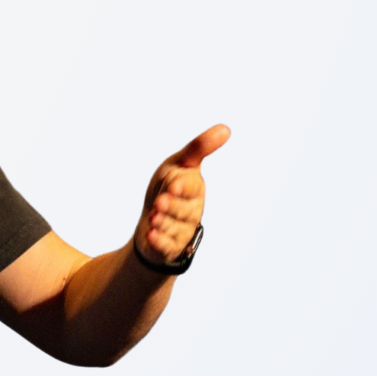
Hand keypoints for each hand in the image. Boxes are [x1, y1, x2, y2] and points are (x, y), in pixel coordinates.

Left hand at [135, 124, 229, 265]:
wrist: (153, 221)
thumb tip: (226, 128)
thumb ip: (199, 148)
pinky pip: (166, 246)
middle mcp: (191, 212)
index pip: (190, 188)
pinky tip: (150, 236)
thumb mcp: (179, 165)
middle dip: (170, 206)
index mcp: (194, 191)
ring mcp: (181, 231)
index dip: (182, 187)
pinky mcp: (170, 246)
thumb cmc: (167, 188)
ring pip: (173, 227)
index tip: (172, 185)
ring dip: (162, 223)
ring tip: (153, 218)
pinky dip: (158, 241)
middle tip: (160, 203)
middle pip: (182, 209)